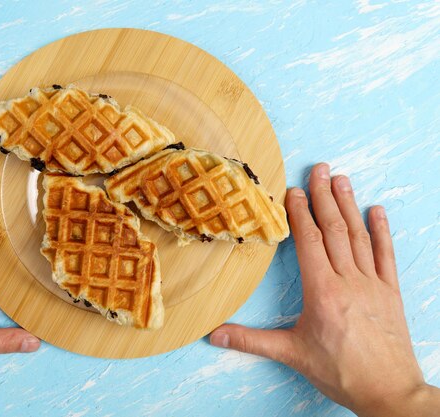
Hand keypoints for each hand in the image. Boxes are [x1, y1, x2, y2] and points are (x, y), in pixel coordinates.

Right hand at [210, 163, 439, 416]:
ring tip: (342, 180)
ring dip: (348, 205)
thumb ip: (250, 341)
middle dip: (324, 197)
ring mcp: (373, 283)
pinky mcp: (391, 291)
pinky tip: (376, 211)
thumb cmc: (340, 372)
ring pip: (358, 236)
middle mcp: (349, 280)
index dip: (300, 214)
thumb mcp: (291, 354)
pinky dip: (381, 231)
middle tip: (319, 169)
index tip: (295, 190)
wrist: (388, 392)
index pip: (309, 242)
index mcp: (322, 291)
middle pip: (334, 230)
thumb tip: (214, 336)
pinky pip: (386, 254)